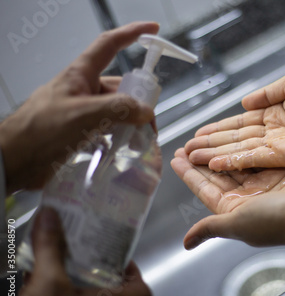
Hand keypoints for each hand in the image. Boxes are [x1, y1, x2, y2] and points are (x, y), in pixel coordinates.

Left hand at [0, 22, 159, 193]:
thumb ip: (118, 110)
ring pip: (116, 111)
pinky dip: (120, 137)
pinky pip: (107, 129)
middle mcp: (83, 90)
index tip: (152, 29)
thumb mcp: (83, 114)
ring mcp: (82, 112)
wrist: (14, 161)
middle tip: (150, 123)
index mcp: (80, 75)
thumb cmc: (41, 130)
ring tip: (140, 141)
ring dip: (130, 123)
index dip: (131, 33)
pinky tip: (125, 149)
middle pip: (120, 87)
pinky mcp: (81, 133)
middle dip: (139, 101)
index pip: (109, 45)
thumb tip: (146, 112)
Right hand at [13, 208, 151, 295]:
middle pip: (110, 289)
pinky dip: (52, 289)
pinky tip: (34, 276)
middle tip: (80, 248)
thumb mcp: (49, 283)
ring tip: (55, 255)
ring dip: (70, 276)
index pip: (142, 294)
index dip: (135, 274)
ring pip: (84, 295)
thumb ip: (51, 248)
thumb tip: (52, 214)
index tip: (118, 258)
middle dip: (94, 267)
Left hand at [171, 148, 284, 249]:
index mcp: (233, 211)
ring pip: (234, 165)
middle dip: (200, 161)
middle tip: (185, 144)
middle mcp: (246, 199)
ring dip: (218, 153)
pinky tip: (231, 138)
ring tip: (202, 139)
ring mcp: (262, 185)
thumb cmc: (278, 220)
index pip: (205, 190)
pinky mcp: (278, 172)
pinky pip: (254, 158)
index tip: (176, 159)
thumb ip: (211, 228)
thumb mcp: (237, 223)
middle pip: (217, 176)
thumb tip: (186, 244)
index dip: (189, 175)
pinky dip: (242, 149)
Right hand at [185, 66, 284, 170]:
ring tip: (192, 159)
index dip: (218, 129)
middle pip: (235, 140)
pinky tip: (215, 164)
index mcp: (273, 113)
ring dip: (216, 156)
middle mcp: (273, 132)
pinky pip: (256, 159)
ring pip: (241, 152)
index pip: (239, 123)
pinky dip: (235, 162)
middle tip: (187, 151)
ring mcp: (279, 145)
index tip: (198, 134)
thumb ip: (265, 95)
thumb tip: (244, 102)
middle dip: (210, 145)